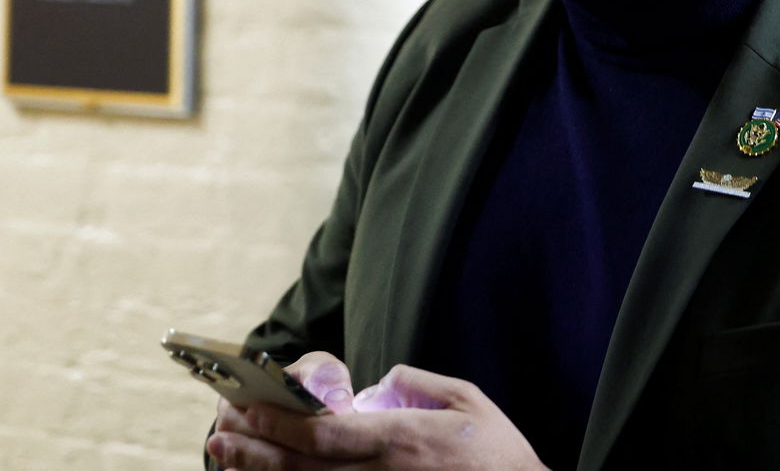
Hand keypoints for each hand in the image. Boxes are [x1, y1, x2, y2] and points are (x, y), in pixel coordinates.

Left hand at [207, 363, 546, 470]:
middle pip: (299, 466)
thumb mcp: (467, 400)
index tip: (247, 404)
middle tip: (220, 428)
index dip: (276, 420)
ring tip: (227, 454)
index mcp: (400, 440)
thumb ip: (419, 382)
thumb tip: (381, 379)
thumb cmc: (497, 452)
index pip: (320, 432)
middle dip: (253, 447)